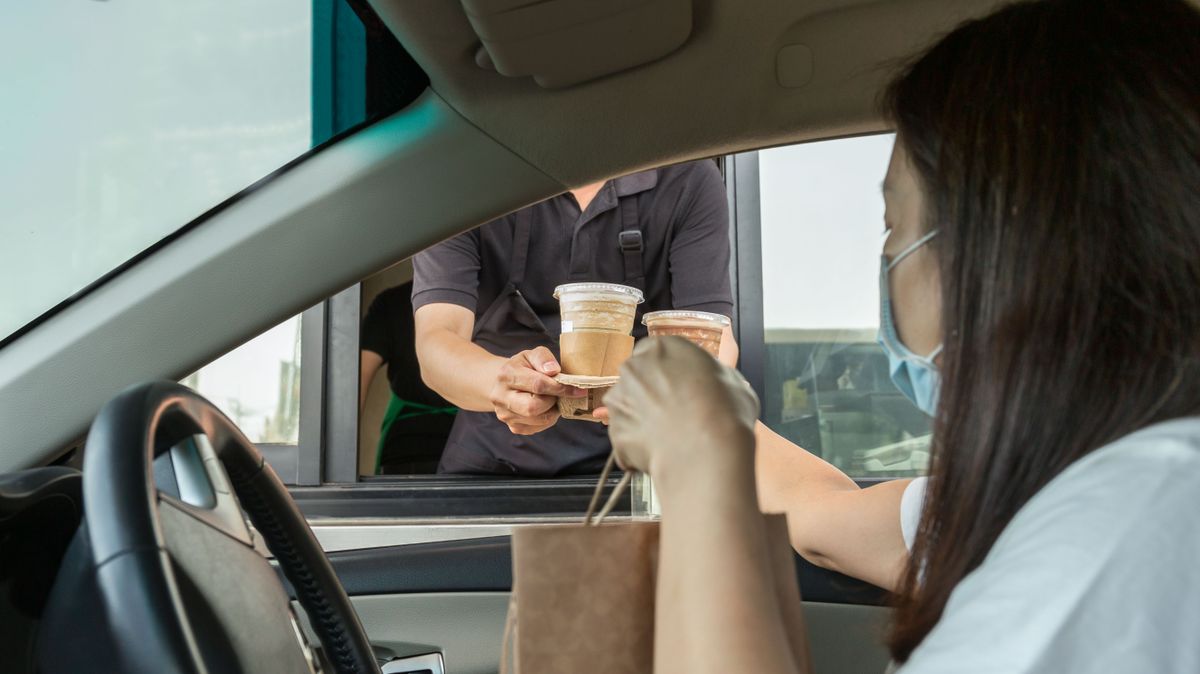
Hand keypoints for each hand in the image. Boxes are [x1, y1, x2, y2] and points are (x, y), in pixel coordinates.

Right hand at [490, 347, 585, 434]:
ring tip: (553, 399)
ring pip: (539, 420)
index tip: (579, 389)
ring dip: (553, 410)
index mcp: (506, 375)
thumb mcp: (531, 355)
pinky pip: (538, 428)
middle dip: (553, 401)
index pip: (537, 385)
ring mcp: (505, 415)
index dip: (560, 388)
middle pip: (533, 407)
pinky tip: (546, 407)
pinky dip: (548, 418)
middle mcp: (501, 397)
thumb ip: (543, 358)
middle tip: (559, 393)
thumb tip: (554, 371)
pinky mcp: (513, 427)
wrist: (503, 383)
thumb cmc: (522, 367)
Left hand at [604, 336, 758, 480]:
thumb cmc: (724, 412)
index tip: (681, 387)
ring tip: (669, 438)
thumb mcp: (734, 382)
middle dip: (651, 394)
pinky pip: (627, 439)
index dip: (670, 372)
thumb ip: (713, 377)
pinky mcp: (615, 432)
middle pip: (638, 379)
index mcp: (662, 348)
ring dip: (643, 420)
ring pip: (628, 408)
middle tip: (675, 413)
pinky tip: (662, 454)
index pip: (657, 353)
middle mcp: (634, 368)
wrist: (705, 453)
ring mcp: (619, 400)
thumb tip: (715, 384)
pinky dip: (639, 447)